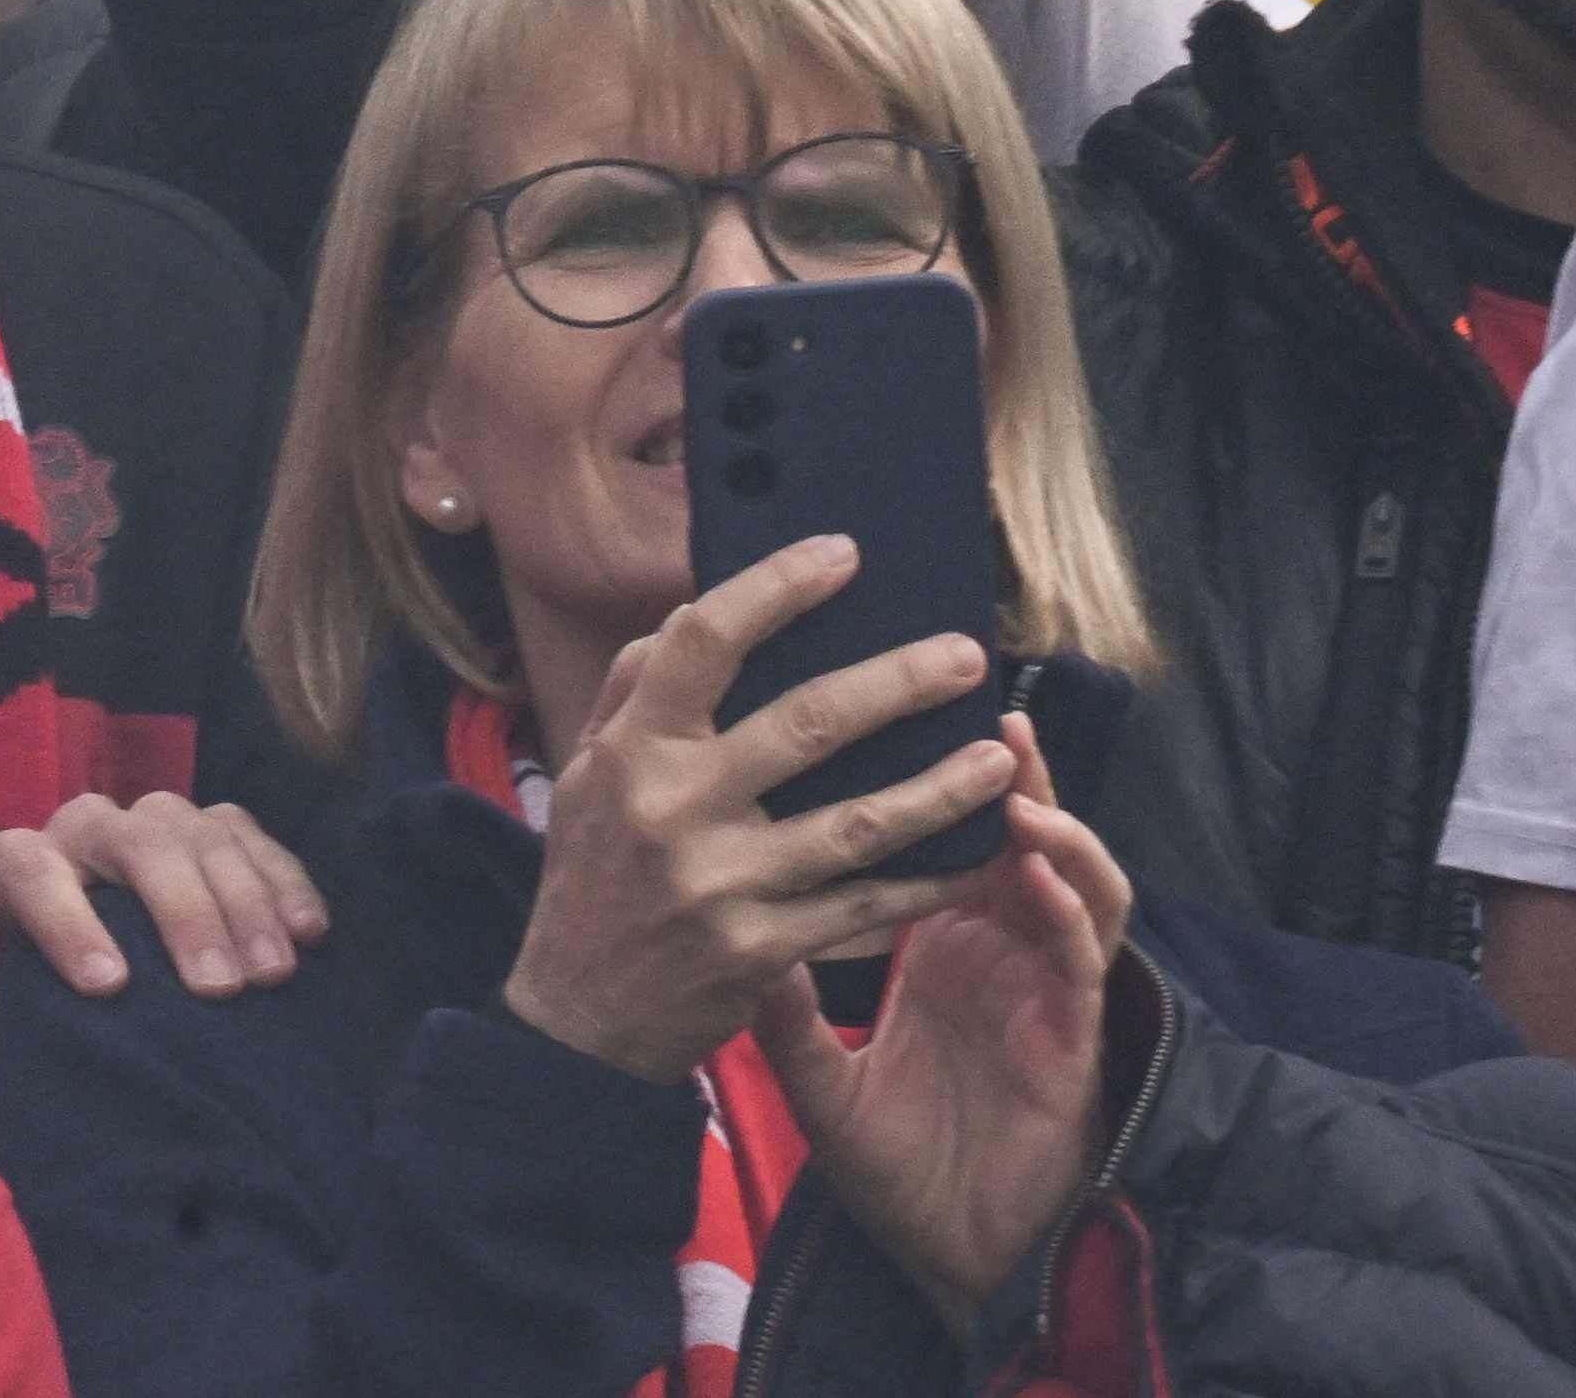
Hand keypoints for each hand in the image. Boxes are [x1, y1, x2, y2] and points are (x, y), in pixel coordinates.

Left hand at [0, 791, 335, 1085]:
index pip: (26, 869)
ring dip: (243, 900)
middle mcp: (84, 830)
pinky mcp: (216, 829)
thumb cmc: (37, 995)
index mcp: (16, 869)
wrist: (91, 965)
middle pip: (132, 841)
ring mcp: (155, 822)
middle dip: (178, 910)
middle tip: (218, 989)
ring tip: (273, 976)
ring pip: (199, 832)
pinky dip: (284, 878)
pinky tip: (311, 934)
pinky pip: (252, 834)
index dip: (64, 920)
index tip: (108, 988)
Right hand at [497, 537, 1028, 1085]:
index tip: (842, 554)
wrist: (577, 1022)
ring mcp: (723, 883)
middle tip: (965, 655)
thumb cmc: (590, 880)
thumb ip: (631, 692)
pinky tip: (978, 854)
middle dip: (897, 682)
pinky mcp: (764, 949)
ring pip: (857, 821)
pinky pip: (867, 906)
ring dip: (940, 785)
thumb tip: (689, 612)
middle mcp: (673, 806)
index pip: (704, 641)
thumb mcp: (584, 776)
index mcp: (630, 748)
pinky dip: (928, 878)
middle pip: (805, 722)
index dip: (777, 588)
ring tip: (998, 756)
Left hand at [760, 716, 1131, 1319]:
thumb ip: (776, 995)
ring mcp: (1044, 992)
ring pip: (1071, 883)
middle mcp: (1002, 955)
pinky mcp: (1073, 1040)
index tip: (896, 706)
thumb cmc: (896, 1161)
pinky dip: (1064, 911)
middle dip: (1006, 768)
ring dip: (1051, 826)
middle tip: (979, 696)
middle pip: (1015, 839)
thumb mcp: (815, 1071)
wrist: (949, 1258)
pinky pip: (1080, 962)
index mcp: (944, 947)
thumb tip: (714, 908)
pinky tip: (1036, 874)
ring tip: (1017, 777)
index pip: (943, 838)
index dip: (931, 777)